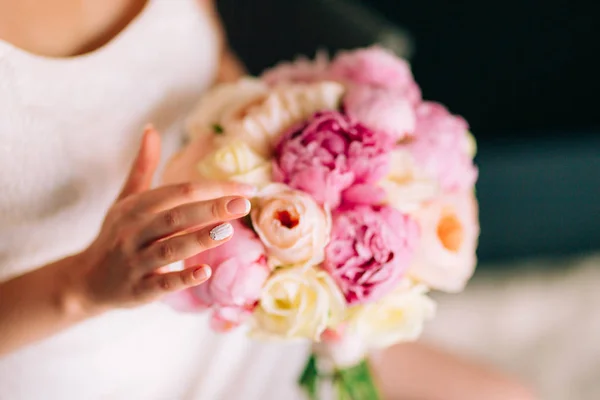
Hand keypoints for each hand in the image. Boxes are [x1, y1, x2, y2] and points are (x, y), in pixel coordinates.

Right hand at [76, 126, 254, 312]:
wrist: (86, 280)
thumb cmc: (116, 234)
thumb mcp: (126, 199)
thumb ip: (143, 166)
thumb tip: (152, 128)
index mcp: (137, 207)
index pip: (180, 192)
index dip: (214, 188)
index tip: (247, 189)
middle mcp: (135, 231)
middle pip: (177, 216)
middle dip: (211, 208)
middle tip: (244, 204)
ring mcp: (135, 261)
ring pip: (170, 248)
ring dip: (199, 239)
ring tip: (228, 231)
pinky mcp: (138, 289)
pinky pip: (162, 283)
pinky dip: (182, 277)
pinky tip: (205, 271)